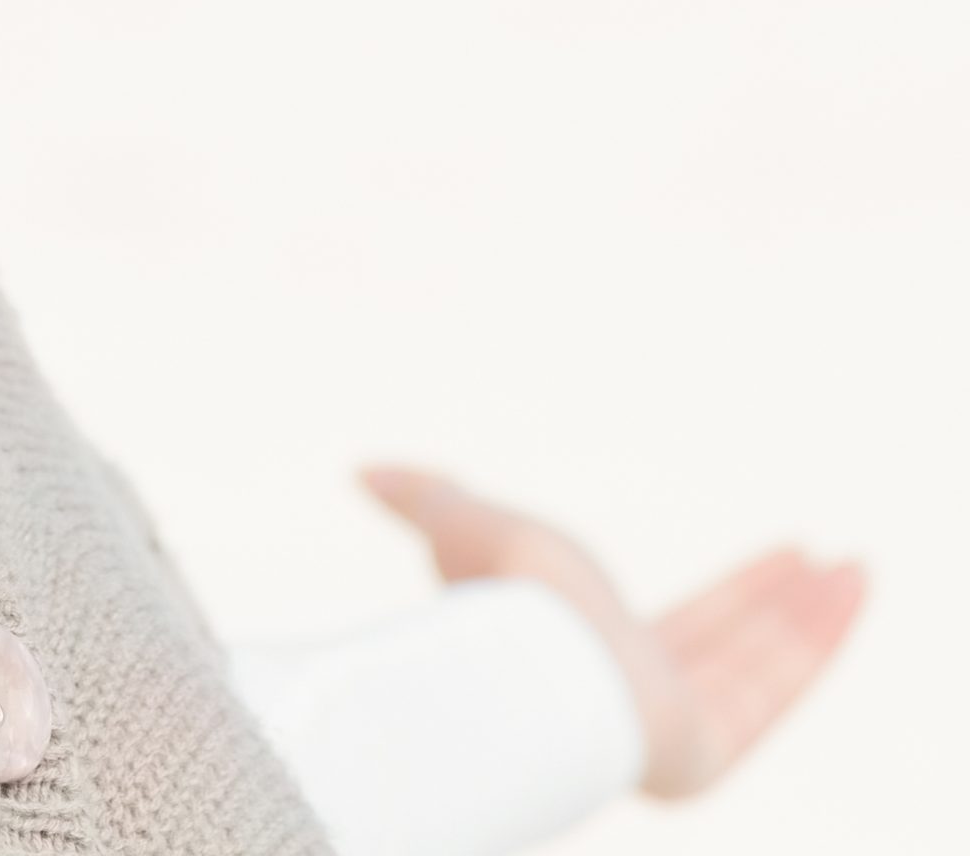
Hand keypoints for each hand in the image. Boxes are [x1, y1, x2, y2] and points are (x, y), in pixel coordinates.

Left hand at [360, 463, 865, 797]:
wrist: (523, 673)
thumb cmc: (490, 603)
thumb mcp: (463, 525)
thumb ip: (426, 498)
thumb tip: (361, 468)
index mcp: (602, 651)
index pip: (690, 626)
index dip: (740, 591)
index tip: (782, 553)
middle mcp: (644, 692)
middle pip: (733, 641)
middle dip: (782, 600)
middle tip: (823, 556)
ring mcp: (678, 724)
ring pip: (762, 660)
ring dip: (813, 614)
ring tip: (857, 565)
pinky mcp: (703, 750)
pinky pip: (777, 686)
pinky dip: (818, 639)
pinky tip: (850, 593)